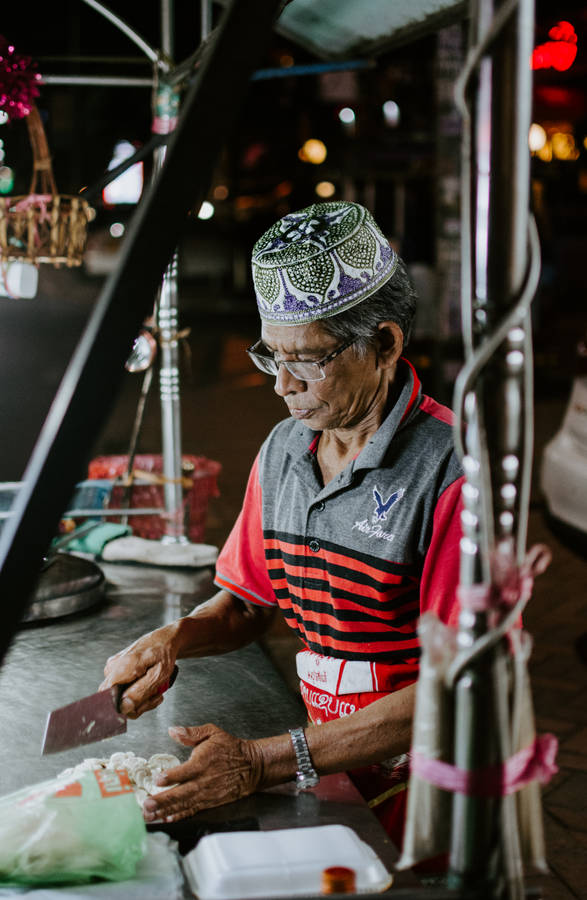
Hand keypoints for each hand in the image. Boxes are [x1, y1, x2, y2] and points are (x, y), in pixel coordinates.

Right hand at [100, 623, 179, 717]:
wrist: (164, 640)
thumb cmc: (164, 654)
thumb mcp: (159, 674)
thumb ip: (140, 692)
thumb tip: (123, 707)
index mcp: (122, 666)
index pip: (107, 698)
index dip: (123, 708)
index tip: (143, 704)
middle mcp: (112, 668)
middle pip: (115, 701)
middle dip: (137, 705)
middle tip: (156, 696)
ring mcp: (112, 669)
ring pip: (120, 699)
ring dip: (141, 700)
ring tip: (157, 691)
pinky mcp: (115, 671)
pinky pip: (122, 692)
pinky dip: (138, 694)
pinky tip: (150, 688)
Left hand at [142, 724, 263, 822]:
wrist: (251, 766)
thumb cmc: (230, 748)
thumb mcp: (212, 732)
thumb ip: (191, 732)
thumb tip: (173, 730)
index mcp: (203, 762)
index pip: (184, 772)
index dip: (170, 776)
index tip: (157, 780)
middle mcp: (204, 781)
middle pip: (180, 793)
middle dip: (162, 801)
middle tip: (146, 806)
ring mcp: (206, 794)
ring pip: (183, 804)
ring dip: (165, 811)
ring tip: (149, 816)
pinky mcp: (209, 802)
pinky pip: (192, 810)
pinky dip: (179, 815)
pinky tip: (167, 818)